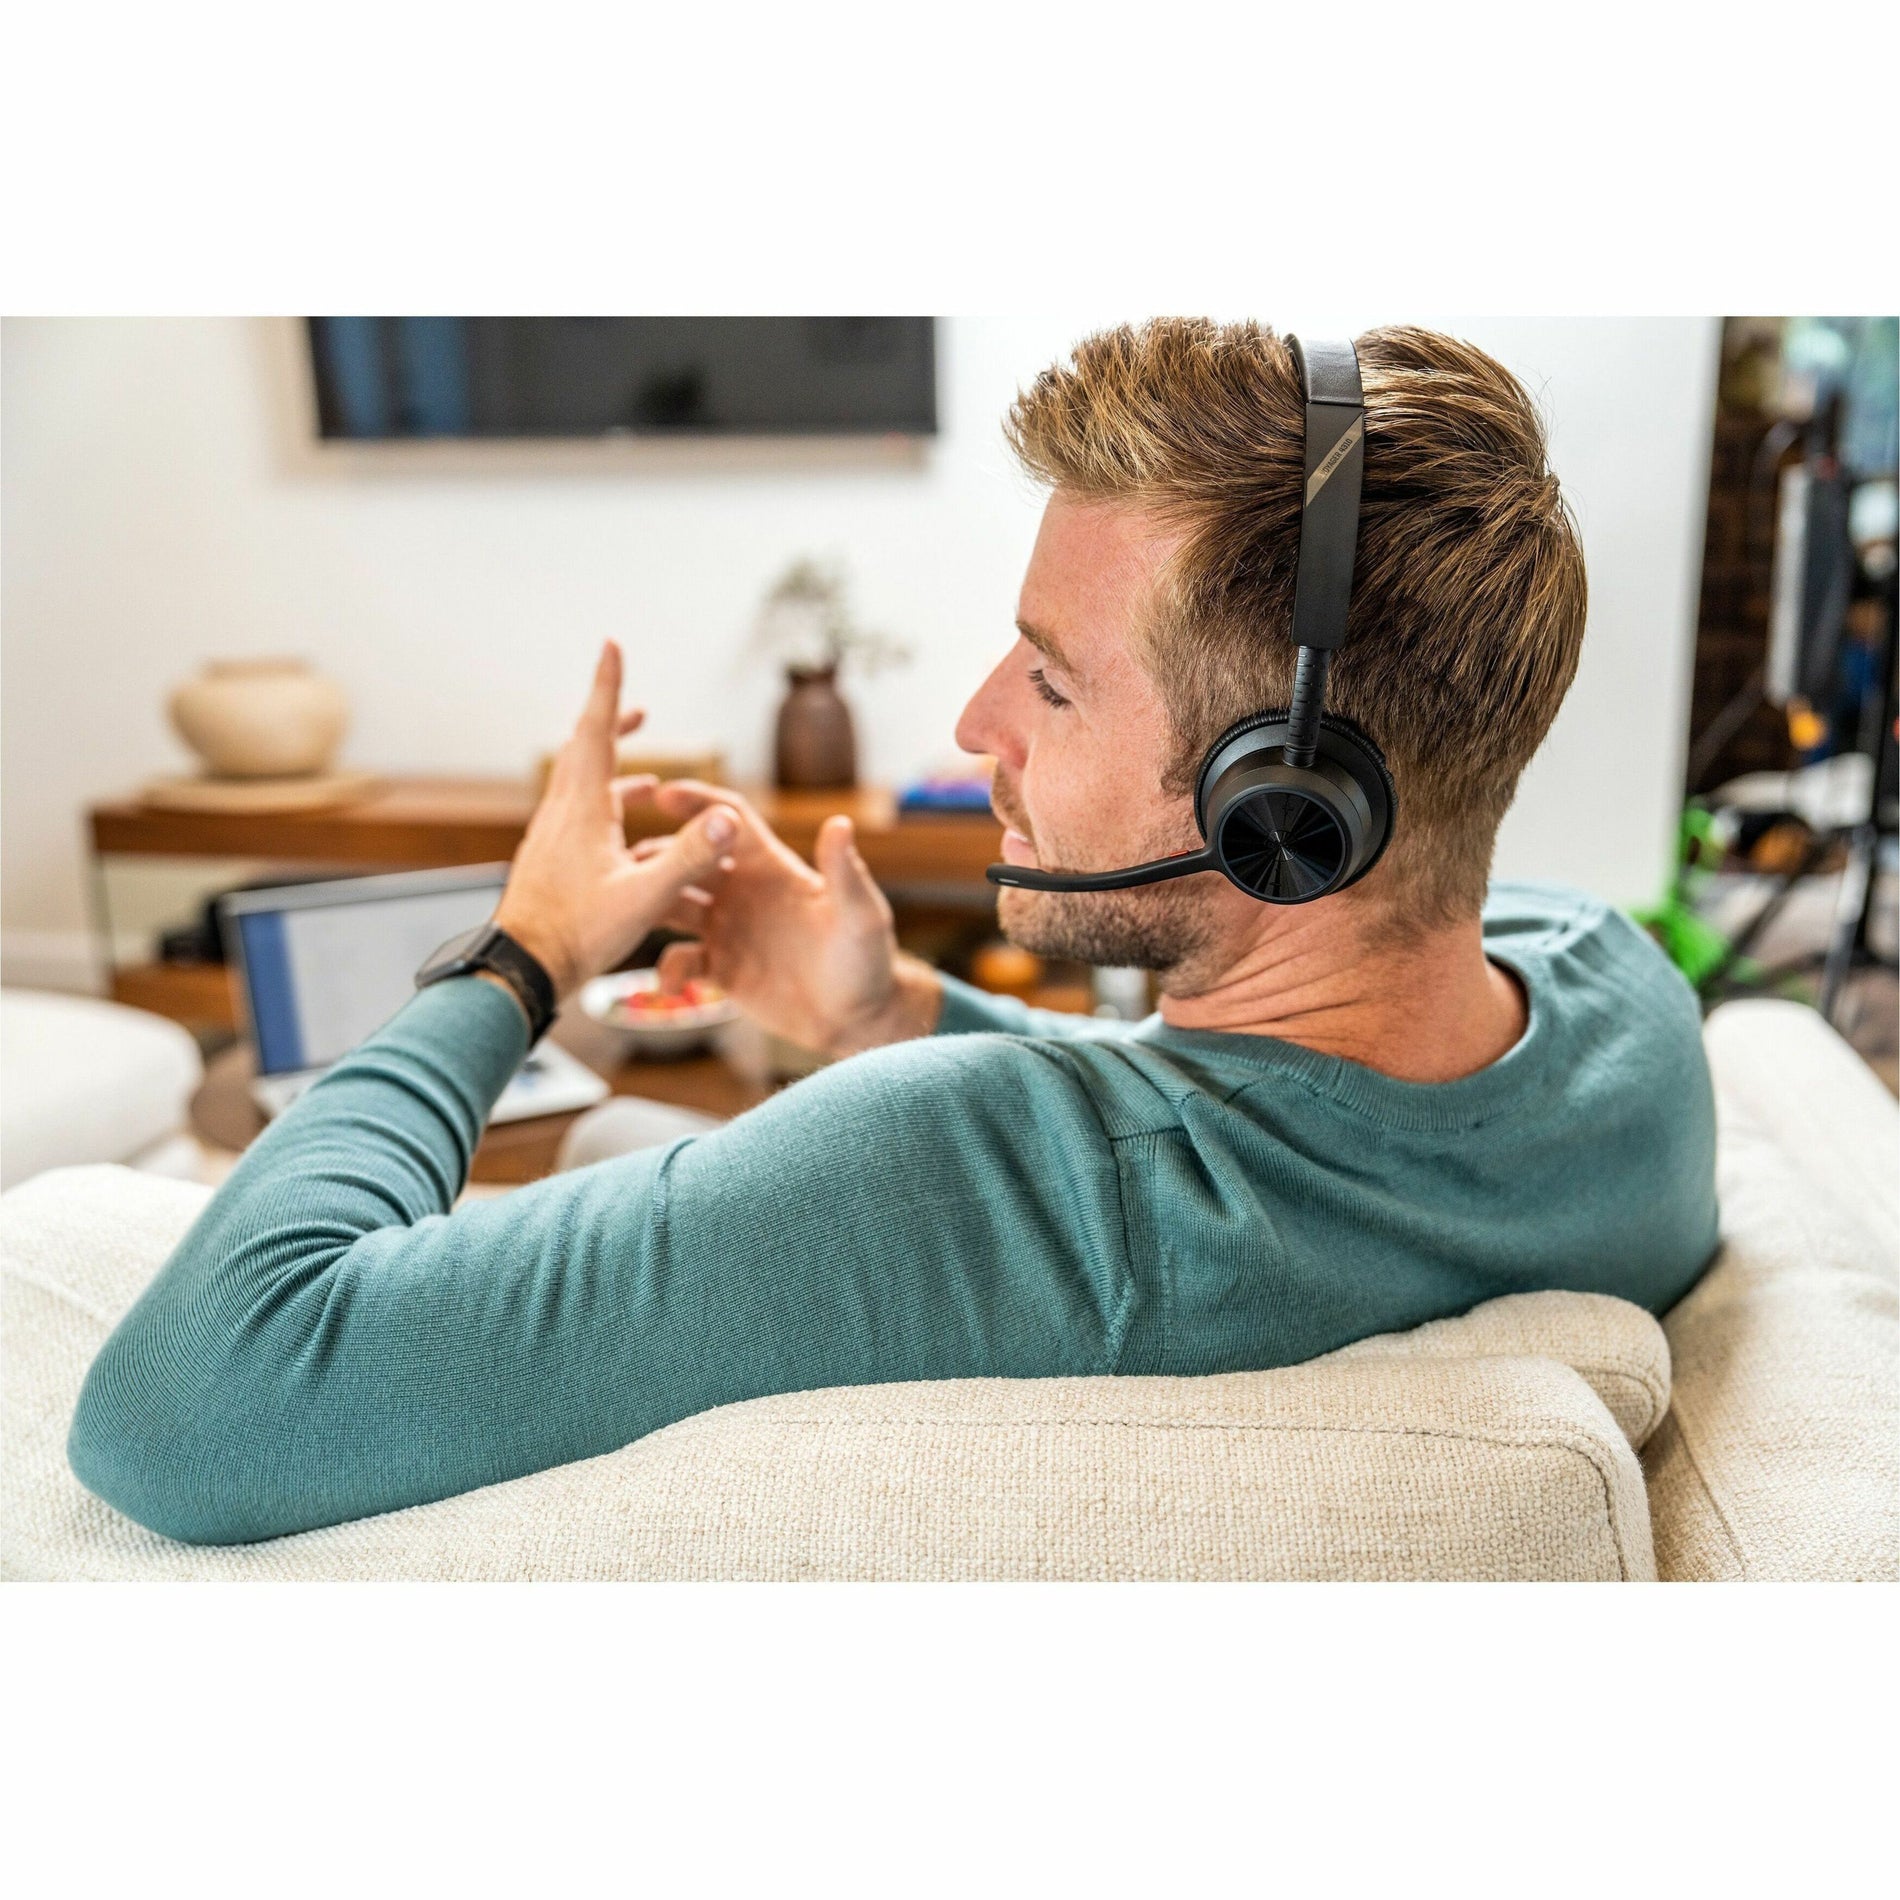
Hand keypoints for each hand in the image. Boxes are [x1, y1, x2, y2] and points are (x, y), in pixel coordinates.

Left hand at [493, 643, 741, 1001]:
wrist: (522, 970)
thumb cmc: (577, 935)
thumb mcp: (645, 898)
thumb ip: (690, 857)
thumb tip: (730, 818)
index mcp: (582, 811)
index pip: (597, 733)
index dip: (608, 688)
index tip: (611, 647)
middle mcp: (561, 815)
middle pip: (583, 751)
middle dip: (612, 723)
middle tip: (640, 709)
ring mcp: (551, 839)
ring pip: (580, 787)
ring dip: (612, 772)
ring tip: (648, 781)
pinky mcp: (550, 862)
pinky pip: (579, 819)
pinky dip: (606, 812)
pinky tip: (627, 842)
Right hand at [636, 780, 941, 1057]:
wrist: (859, 1017)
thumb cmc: (868, 959)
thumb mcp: (860, 915)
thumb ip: (844, 872)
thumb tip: (840, 823)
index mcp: (772, 867)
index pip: (730, 821)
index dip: (699, 804)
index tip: (662, 794)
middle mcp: (743, 891)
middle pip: (688, 859)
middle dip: (657, 854)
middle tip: (621, 857)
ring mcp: (728, 929)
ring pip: (672, 904)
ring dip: (649, 903)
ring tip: (625, 908)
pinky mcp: (722, 968)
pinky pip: (681, 961)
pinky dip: (669, 968)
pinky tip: (670, 984)